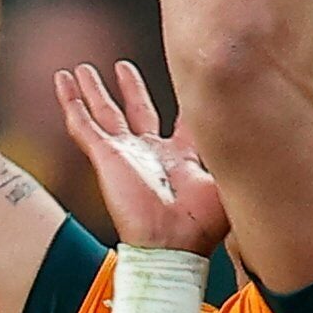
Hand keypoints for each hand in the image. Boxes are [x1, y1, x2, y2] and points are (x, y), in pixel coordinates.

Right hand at [52, 56, 225, 250]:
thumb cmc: (203, 223)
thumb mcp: (229, 174)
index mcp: (181, 159)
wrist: (172, 244)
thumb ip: (232, 144)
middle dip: (129, 89)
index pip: (183, 124)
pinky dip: (71, 102)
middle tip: (123, 68)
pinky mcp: (105, 157)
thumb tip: (250, 116)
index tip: (187, 82)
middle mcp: (151, 154)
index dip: (186, 105)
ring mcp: (125, 155)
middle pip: (136, 111)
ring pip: (103, 114)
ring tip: (82, 70)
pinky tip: (63, 82)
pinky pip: (83, 125)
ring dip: (92, 91)